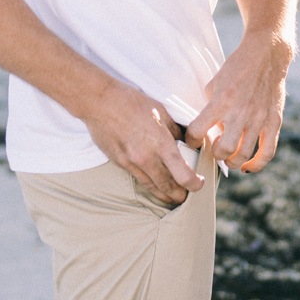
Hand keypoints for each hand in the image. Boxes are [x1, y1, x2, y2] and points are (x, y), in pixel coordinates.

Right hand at [83, 82, 203, 203]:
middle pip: (168, 187)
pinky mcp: (120, 163)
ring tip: (173, 197)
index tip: (199, 182)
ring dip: (165, 195)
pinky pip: (139, 179)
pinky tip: (154, 185)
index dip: (194, 184)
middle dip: (180, 195)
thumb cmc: (131, 102)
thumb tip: (184, 141)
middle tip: (187, 196)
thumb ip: (174, 130)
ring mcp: (131, 162)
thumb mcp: (160, 111)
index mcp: (161, 143)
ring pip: (152, 186)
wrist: (100, 103)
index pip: (183, 175)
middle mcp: (147, 158)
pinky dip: (149, 185)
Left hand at [185, 32, 290, 172]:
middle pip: (224, 150)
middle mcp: (240, 112)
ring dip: (233, 160)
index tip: (193, 140)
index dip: (191, 140)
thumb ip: (210, 107)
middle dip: (215, 154)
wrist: (265, 54)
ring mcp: (259, 118)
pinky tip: (247, 166)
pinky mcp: (274, 120)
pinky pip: (267, 152)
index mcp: (221, 101)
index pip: (197, 131)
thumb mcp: (214, 83)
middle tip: (216, 148)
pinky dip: (256, 165)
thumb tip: (207, 129)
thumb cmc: (236, 68)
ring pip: (244, 154)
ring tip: (229, 156)